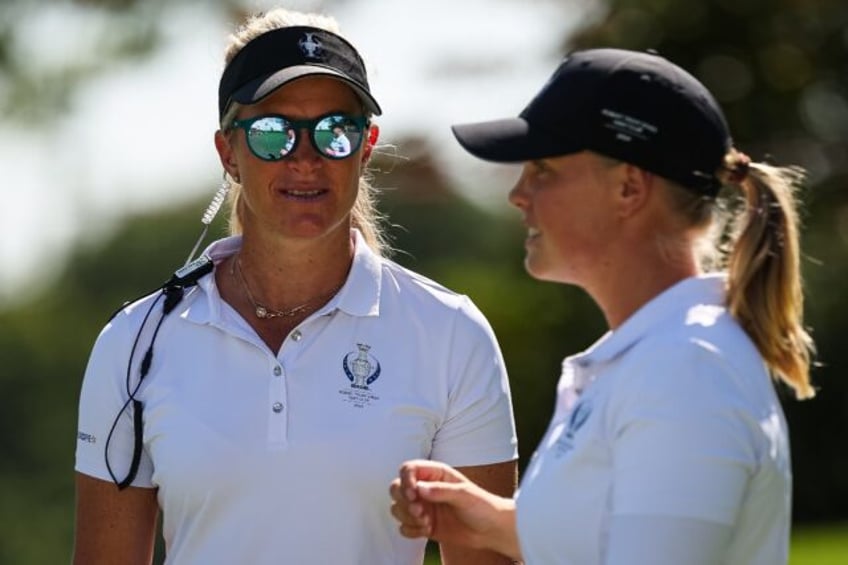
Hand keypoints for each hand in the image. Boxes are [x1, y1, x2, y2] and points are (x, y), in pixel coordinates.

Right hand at [389, 460, 520, 558]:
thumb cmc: (483, 506)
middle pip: (397, 487)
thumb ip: (441, 490)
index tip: (413, 494)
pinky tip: (426, 531)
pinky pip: (404, 526)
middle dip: (404, 501)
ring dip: (407, 516)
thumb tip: (420, 489)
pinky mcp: (423, 524)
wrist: (492, 530)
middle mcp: (426, 488)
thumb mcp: (464, 495)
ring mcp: (423, 506)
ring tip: (426, 522)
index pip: (408, 469)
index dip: (405, 480)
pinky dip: (410, 530)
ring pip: (397, 507)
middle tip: (419, 510)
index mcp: (435, 474)